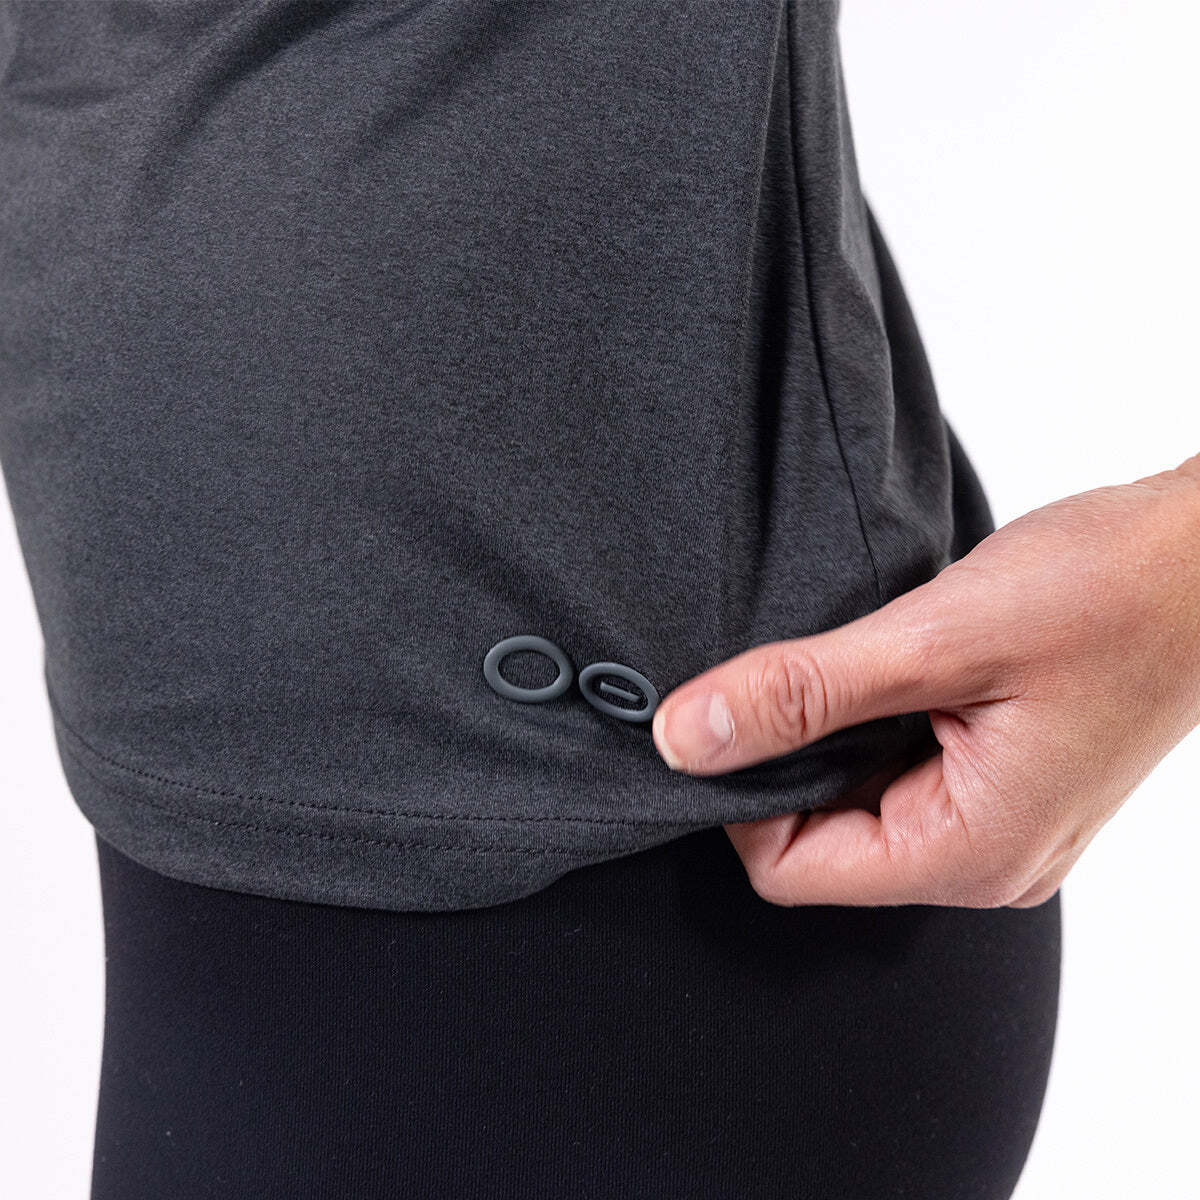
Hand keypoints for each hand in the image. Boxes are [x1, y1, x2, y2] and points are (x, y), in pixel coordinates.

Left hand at [651, 459, 1199, 907]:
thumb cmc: (1108, 592)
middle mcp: (988, 862)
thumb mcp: (933, 640)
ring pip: (859, 806)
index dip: (741, 797)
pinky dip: (875, 725)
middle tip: (796, 672)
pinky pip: (904, 777)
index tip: (734, 712)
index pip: (792, 871)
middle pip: (823, 844)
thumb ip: (800, 694)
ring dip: (833, 737)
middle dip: (789, 762)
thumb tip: (684, 740)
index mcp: (971, 853)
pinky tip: (893, 667)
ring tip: (861, 661)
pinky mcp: (1007, 783)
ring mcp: (1003, 824)